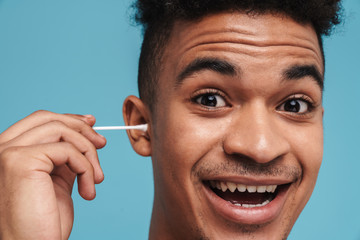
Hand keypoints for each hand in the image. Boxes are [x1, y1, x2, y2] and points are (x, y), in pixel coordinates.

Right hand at [0, 110, 105, 239]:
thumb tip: (86, 130)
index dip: (69, 118)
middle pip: (50, 119)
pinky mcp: (21, 160)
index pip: (40, 120)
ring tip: (96, 179)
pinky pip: (68, 150)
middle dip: (82, 129)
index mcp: (10, 150)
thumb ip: (66, 155)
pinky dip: (86, 167)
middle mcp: (3, 147)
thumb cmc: (43, 220)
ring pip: (62, 131)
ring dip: (88, 153)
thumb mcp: (58, 179)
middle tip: (102, 143)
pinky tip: (87, 190)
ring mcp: (9, 152)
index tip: (92, 123)